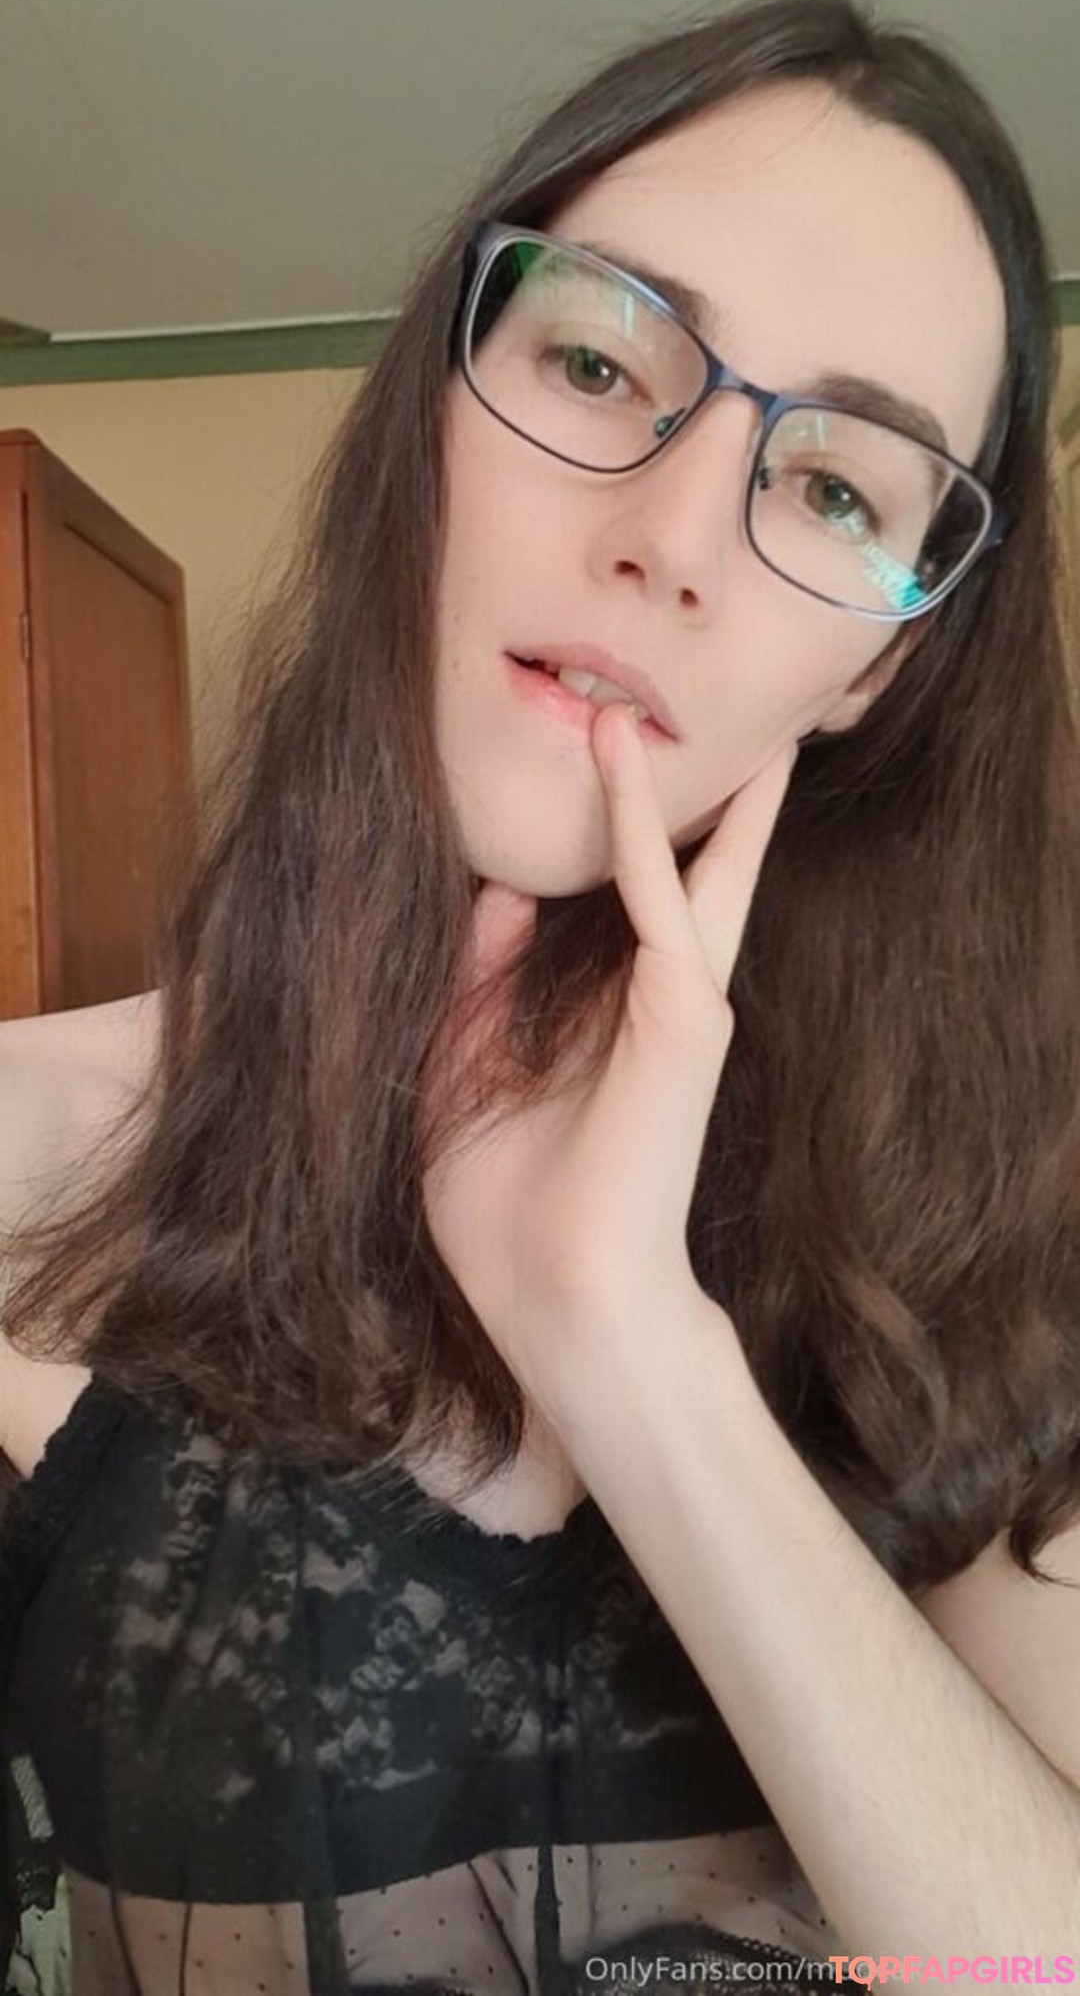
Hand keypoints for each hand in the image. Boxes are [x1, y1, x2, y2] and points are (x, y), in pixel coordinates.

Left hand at [421, 707, 796, 1424]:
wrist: (554, 1295)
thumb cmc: (504, 1208)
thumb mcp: (459, 1068)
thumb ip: (479, 977)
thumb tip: (496, 888)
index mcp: (602, 1017)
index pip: (612, 903)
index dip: (600, 830)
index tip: (576, 751)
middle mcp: (654, 1000)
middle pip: (682, 875)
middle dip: (687, 799)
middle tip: (675, 711)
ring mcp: (681, 1004)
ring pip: (697, 871)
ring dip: (690, 788)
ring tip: (701, 709)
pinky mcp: (687, 1015)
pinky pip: (665, 902)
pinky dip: (641, 829)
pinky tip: (618, 760)